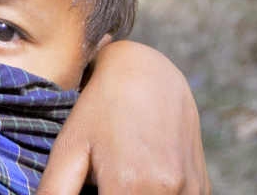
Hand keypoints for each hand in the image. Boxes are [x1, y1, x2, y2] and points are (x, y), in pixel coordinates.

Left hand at [37, 40, 208, 193]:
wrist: (148, 73)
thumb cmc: (100, 109)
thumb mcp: (69, 149)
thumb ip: (54, 192)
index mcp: (132, 185)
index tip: (89, 190)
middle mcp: (169, 191)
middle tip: (98, 183)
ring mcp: (192, 191)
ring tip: (113, 179)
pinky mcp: (203, 188)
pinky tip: (137, 178)